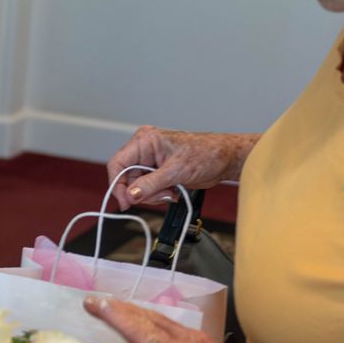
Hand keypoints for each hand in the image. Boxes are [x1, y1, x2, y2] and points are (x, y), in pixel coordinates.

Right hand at [105, 127, 252, 209]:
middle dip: (143, 192)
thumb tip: (130, 195)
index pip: (118, 163)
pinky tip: (173, 191)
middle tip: (161, 196)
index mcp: (145, 140)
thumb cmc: (207, 154)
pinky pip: (148, 188)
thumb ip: (150, 184)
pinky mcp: (159, 172)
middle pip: (128, 178)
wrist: (226, 159)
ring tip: (171, 192)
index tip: (125, 201)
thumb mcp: (176, 172)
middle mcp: (145, 149)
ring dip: (153, 195)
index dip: (118, 184)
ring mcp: (151, 161)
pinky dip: (159, 194)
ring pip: (138, 186)